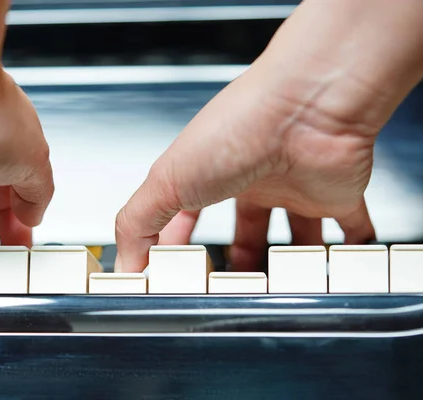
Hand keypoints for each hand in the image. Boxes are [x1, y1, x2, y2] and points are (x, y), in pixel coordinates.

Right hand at [115, 0, 422, 272]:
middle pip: (244, 226)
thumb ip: (138, 223)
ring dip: (289, 258)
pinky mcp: (335, 195)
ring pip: (291, 231)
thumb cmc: (239, 130)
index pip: (186, 215)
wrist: (306, 109)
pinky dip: (350, 243)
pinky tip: (343, 259)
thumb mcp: (167, 181)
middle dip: (238, 257)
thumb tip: (125, 263)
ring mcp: (293, 188)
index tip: (177, 272)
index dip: (178, 243)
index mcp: (208, 172)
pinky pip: (349, 224)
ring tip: (285, 285)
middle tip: (235, 286)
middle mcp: (251, 179)